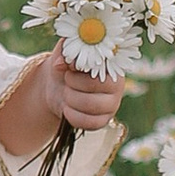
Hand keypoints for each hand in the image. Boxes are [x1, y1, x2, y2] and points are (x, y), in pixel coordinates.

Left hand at [0, 50, 131, 155]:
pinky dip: (71, 115)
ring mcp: (112, 105)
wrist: (58, 85)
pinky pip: (88, 123)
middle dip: (72, 84)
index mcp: (110, 64)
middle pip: (95, 87)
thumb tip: (63, 63)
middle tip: (67, 79)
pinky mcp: (104, 120)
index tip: (69, 67)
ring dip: (70, 99)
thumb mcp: (64, 52)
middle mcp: (116, 85)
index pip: (101, 67)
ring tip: (67, 92)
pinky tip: (67, 107)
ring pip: (90, 107)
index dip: (81, 68)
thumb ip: (65, 51)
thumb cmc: (66, 64)